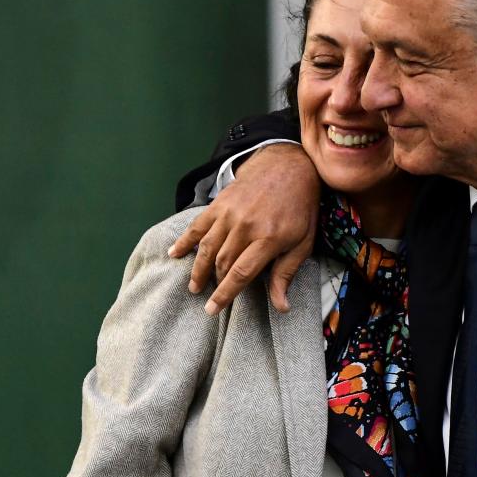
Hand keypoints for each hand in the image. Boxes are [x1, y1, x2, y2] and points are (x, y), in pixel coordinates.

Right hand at [167, 143, 318, 313]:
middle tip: (208, 298)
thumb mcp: (303, 242)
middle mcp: (245, 226)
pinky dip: (184, 240)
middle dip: (214, 284)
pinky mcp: (219, 203)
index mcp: (268, 238)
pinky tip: (174, 253)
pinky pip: (197, 225)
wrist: (288, 167)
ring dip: (198, 269)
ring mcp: (229, 213)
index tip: (212, 310)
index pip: (240, 273)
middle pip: (222, 262)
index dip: (225, 294)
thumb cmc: (300, 208)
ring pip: (206, 247)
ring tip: (194, 285)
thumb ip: (286, 274)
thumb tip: (281, 307)